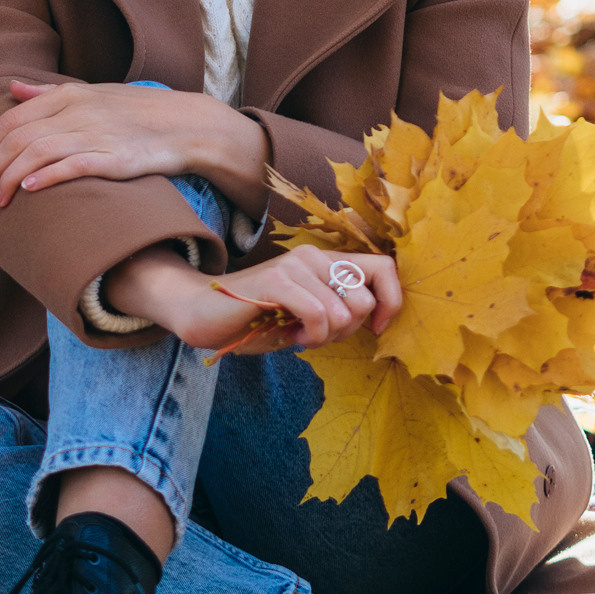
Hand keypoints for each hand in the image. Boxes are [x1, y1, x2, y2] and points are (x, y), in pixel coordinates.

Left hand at [0, 78, 267, 213]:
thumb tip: (12, 88)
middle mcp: (77, 110)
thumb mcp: (90, 94)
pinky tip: (27, 190)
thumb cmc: (135, 113)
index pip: (12, 119)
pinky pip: (70, 166)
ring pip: (36, 153)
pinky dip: (44, 177)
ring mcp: (94, 133)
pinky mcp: (113, 157)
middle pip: (18, 139)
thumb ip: (48, 93)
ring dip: (9, 179)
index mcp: (68, 94)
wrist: (186, 125)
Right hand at [103, 241, 401, 356]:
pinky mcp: (278, 280)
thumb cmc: (256, 319)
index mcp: (325, 262)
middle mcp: (314, 257)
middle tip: (319, 335)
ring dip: (325, 337)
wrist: (203, 314)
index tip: (377, 329)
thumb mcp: (307, 316)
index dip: (391, 301)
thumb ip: (338, 311)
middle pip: (365, 298)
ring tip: (299, 335)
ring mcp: (295, 265)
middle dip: (349, 330)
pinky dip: (312, 335)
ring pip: (343, 311)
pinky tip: (292, 337)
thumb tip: (375, 319)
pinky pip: (319, 314)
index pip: (384, 268)